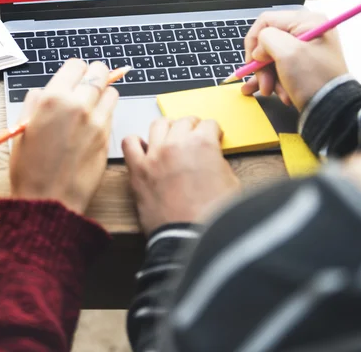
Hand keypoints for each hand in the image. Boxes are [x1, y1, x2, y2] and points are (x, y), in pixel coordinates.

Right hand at [10, 59, 118, 213]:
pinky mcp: (108, 136)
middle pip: (99, 72)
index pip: (76, 65)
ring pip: (111, 91)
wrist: (49, 201)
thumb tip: (43, 92)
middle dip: (94, 75)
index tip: (74, 76)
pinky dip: (106, 112)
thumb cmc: (30, 169)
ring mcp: (97, 121)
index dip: (75, 70)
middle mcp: (78, 105)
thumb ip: (34, 103)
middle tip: (88, 83)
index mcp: (53, 99)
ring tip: (91, 104)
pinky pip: (112, 113)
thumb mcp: (22, 129)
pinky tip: (93, 123)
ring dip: (103, 93)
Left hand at [122, 117, 239, 234]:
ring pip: (158, 125)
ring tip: (171, 138)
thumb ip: (219, 162)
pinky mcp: (138, 170)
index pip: (208, 124)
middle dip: (192, 127)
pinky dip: (136, 142)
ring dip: (167, 128)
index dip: (213, 132)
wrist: (191, 239)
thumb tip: (211, 158)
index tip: (212, 137)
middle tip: (194, 137)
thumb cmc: (213, 217)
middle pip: (184, 121)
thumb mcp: (231, 183)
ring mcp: (155, 155)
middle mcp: (177, 143)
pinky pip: (129, 143)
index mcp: (203, 143)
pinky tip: (144, 149)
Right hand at [241, 10, 347, 110]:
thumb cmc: (313, 79)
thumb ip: (266, 39)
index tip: (252, 62)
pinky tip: (271, 92)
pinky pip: (280, 68)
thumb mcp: (287, 53)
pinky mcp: (303, 66)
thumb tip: (259, 50)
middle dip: (262, 65)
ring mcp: (305, 50)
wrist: (333, 111)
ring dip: (267, 76)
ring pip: (272, 58)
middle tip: (264, 83)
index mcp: (307, 21)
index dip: (254, 41)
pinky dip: (274, 81)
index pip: (266, 21)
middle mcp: (307, 32)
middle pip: (268, 42)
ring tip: (271, 92)